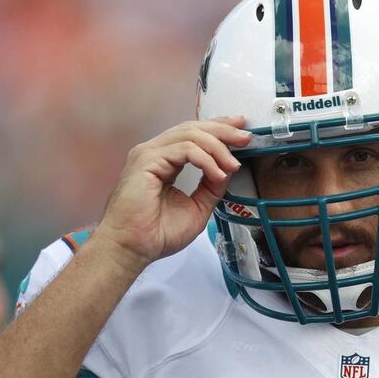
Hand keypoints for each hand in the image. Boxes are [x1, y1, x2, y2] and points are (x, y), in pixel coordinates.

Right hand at [94, 117, 250, 270]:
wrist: (133, 249)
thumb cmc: (157, 234)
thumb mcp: (198, 207)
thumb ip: (212, 186)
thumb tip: (229, 168)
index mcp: (165, 161)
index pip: (193, 135)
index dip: (218, 128)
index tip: (241, 130)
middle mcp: (155, 153)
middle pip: (193, 128)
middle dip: (223, 130)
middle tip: (245, 137)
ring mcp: (149, 154)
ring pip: (190, 134)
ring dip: (218, 146)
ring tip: (233, 164)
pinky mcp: (146, 161)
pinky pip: (184, 149)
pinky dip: (206, 159)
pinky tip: (218, 173)